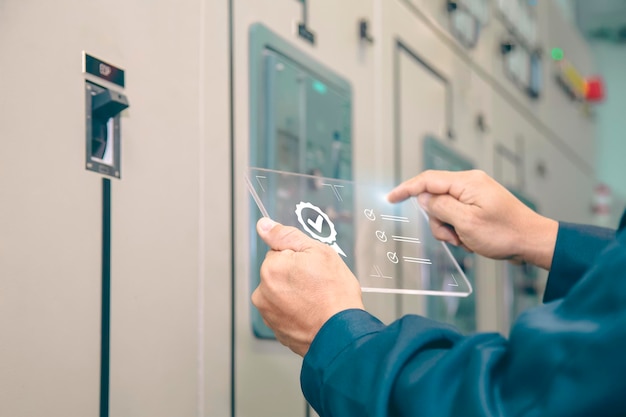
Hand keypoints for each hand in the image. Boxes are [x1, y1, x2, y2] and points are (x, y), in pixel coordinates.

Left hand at [252, 218, 363, 356]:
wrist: (341, 333)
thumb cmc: (334, 294)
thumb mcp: (318, 251)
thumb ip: (286, 236)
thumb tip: (264, 225)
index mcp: (270, 269)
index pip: (281, 252)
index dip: (301, 258)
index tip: (313, 269)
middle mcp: (263, 292)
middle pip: (279, 273)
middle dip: (295, 276)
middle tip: (318, 284)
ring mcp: (268, 314)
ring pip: (282, 293)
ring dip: (295, 294)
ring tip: (317, 300)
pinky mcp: (276, 330)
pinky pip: (285, 312)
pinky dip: (296, 312)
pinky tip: (313, 313)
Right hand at [387, 170, 557, 269]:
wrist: (532, 241)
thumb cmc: (506, 233)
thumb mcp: (467, 223)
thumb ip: (441, 207)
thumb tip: (423, 198)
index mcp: (467, 183)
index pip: (427, 180)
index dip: (406, 189)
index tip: (391, 198)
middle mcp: (470, 183)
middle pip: (435, 198)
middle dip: (437, 221)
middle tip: (452, 236)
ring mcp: (475, 194)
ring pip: (444, 209)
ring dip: (448, 228)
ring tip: (465, 240)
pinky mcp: (478, 204)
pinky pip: (456, 214)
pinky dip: (458, 228)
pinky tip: (470, 239)